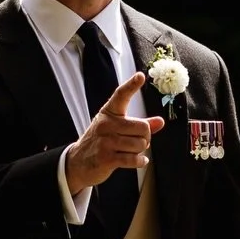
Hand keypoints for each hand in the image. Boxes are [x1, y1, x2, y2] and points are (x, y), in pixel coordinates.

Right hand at [65, 73, 162, 196]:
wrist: (78, 163)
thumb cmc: (101, 142)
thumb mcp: (117, 129)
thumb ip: (139, 125)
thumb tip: (161, 122)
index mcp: (109, 113)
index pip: (121, 95)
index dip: (131, 85)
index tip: (141, 75)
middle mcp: (106, 124)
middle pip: (143, 127)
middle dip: (146, 138)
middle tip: (137, 142)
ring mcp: (105, 141)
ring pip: (140, 144)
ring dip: (140, 151)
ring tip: (130, 151)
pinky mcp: (106, 158)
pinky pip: (133, 159)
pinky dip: (140, 162)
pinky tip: (139, 161)